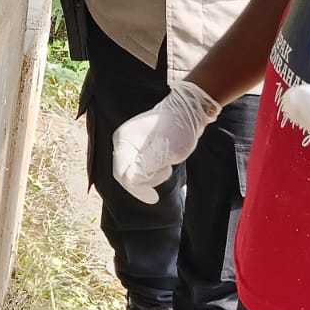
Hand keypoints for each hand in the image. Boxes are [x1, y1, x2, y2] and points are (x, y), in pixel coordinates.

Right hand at [111, 81, 218, 203]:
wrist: (188, 110)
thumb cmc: (177, 129)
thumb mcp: (164, 152)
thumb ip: (144, 169)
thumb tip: (130, 181)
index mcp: (123, 140)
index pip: (122, 174)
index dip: (136, 189)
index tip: (154, 198)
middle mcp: (123, 140)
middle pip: (126, 172)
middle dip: (145, 180)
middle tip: (166, 172)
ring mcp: (130, 142)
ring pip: (133, 170)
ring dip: (150, 175)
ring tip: (167, 165)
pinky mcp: (139, 145)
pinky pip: (139, 164)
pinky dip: (152, 169)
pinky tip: (165, 163)